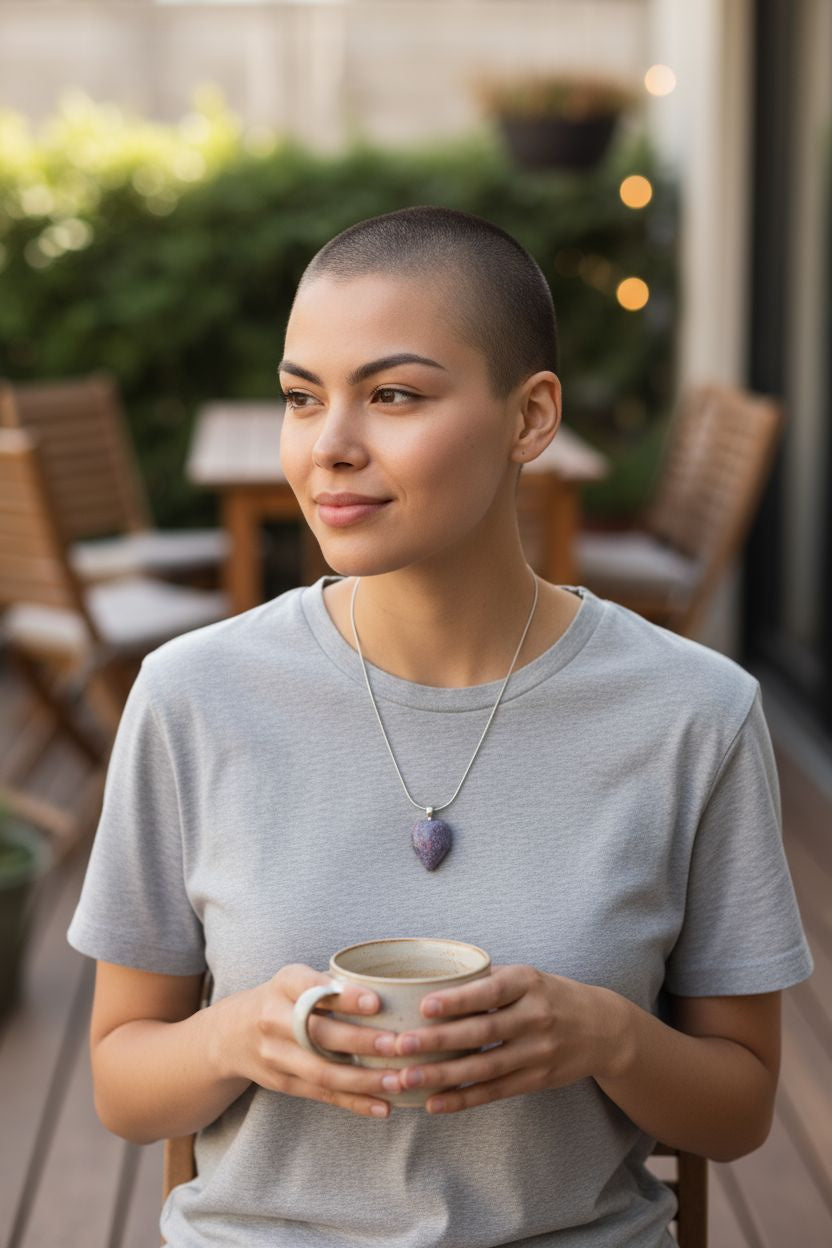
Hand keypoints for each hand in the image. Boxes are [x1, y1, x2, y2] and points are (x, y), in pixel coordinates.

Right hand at [212, 963, 405, 1118]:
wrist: (231, 1034)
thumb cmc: (284, 999)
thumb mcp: (298, 979)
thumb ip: (333, 984)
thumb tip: (392, 992)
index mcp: (284, 984)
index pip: (313, 989)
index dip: (344, 997)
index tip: (376, 1002)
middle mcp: (273, 1019)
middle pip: (318, 1034)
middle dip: (361, 1041)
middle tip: (398, 1044)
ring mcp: (275, 1055)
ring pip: (321, 1071)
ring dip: (363, 1079)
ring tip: (397, 1080)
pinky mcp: (282, 1083)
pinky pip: (322, 1095)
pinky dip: (354, 1102)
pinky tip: (383, 1106)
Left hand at [377, 964, 622, 1113]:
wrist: (603, 1029)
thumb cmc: (549, 995)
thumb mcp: (526, 977)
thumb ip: (487, 981)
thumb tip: (433, 980)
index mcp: (528, 983)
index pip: (489, 992)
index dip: (457, 1000)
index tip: (424, 1006)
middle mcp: (535, 1017)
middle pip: (482, 1031)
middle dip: (439, 1040)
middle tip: (401, 1045)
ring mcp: (537, 1052)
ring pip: (484, 1067)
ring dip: (443, 1075)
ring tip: (407, 1078)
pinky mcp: (537, 1079)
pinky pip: (495, 1092)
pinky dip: (463, 1099)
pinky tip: (434, 1103)